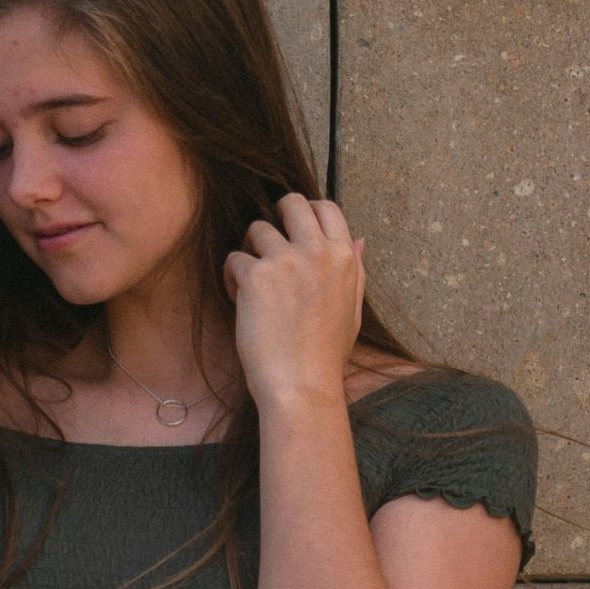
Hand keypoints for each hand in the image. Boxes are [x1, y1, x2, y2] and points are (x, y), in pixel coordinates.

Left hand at [223, 193, 366, 402]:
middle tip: (264, 243)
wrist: (302, 386)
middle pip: (291, 203)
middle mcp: (318, 252)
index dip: (305, 211)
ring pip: (257, 228)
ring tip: (251, 283)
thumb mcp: (352, 309)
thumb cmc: (325, 354)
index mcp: (344, 258)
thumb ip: (354, 271)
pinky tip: (239, 301)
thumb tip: (358, 240)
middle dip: (274, 216)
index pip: (326, 208)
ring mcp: (287, 261)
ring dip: (250, 251)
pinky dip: (231, 277)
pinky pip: (234, 258)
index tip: (292, 229)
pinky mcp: (257, 276)